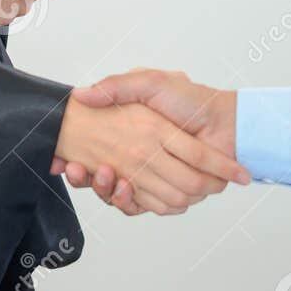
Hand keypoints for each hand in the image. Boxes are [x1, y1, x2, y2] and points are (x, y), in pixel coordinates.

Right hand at [53, 94, 245, 215]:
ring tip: (104, 176)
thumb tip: (80, 95)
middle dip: (88, 179)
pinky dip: (132, 203)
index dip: (78, 162)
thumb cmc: (191, 99)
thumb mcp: (150, 82)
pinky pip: (145, 207)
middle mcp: (141, 159)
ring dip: (107, 191)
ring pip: (120, 196)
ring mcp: (155, 178)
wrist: (226, 123)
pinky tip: (124, 188)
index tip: (64, 162)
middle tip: (78, 170)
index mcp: (134, 136)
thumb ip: (116, 86)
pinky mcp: (170, 194)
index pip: (95, 155)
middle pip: (103, 180)